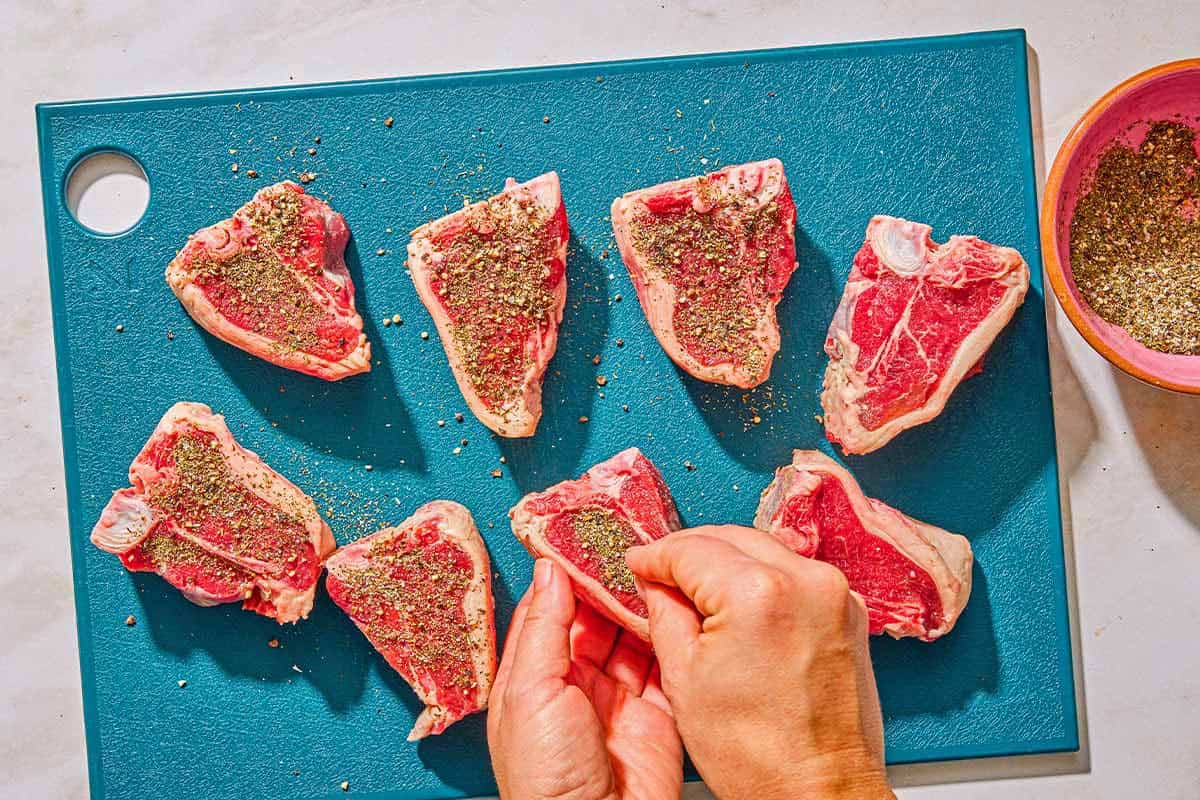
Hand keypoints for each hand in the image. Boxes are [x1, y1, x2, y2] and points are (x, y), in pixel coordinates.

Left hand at [488, 558, 681, 799]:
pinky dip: (672, 637)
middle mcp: (574, 685)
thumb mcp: (530, 692)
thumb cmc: (545, 779)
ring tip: (655, 565)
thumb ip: (543, 628)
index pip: (548, 611)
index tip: (582, 536)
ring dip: (642, 605)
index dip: (565, 574)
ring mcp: (617, 700)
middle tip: (627, 543)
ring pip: (631, 636)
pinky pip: (666, 665)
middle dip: (609, 583)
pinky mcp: (656, 715)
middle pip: (594, 619)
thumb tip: (548, 570)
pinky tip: (676, 608)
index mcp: (532, 679)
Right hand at [627, 525, 893, 799]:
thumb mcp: (684, 678)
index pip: (690, 548)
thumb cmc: (758, 755)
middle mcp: (805, 581)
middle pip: (730, 538)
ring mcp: (834, 593)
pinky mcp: (849, 610)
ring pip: (763, 549)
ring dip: (727, 562)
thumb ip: (664, 612)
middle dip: (690, 554)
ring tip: (697, 594)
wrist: (820, 791)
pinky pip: (794, 573)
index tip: (639, 563)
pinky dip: (762, 578)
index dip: (654, 555)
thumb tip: (656, 581)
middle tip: (660, 576)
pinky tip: (739, 606)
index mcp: (758, 593)